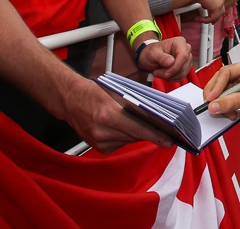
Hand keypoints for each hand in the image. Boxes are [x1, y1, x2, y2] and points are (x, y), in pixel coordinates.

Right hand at [58, 78, 174, 153]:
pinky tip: (128, 128)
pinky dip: (127, 136)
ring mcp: (99, 142)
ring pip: (129, 141)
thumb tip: (156, 115)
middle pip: (135, 136)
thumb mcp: (117, 92)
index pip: (138, 129)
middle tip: (167, 132)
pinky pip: (121, 144)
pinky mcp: (99, 148)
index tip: (169, 140)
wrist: (70, 100)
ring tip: (150, 127)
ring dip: (139, 135)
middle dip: (151, 134)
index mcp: (108, 115)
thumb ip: (136, 105)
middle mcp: (102, 131)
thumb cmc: (94, 92)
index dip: (156, 136)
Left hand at [137, 36, 191, 81]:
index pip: (183, 56)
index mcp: (179, 42)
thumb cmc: (151, 52)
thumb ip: (161, 57)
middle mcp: (185, 50)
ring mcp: (186, 59)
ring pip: (182, 73)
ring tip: (158, 72)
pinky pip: (181, 77)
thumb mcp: (153, 53)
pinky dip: (171, 78)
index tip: (166, 74)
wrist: (150, 57)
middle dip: (170, 73)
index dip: (175, 67)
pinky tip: (164, 74)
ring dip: (169, 76)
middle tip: (156, 72)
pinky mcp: (185, 67)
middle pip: (183, 66)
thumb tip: (171, 62)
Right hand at [197, 0, 225, 20]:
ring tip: (199, 19)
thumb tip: (202, 6)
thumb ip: (205, 2)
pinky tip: (197, 18)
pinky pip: (211, 19)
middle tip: (210, 22)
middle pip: (221, 12)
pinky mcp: (216, 8)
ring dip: (207, 20)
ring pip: (216, 17)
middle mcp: (221, 0)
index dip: (217, 13)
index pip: (220, 6)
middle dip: (216, 18)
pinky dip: (204, 20)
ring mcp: (220, 4)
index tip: (211, 17)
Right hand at [202, 58, 239, 127]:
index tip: (211, 98)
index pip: (226, 72)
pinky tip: (231, 114)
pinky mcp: (239, 99)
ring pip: (221, 94)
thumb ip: (232, 102)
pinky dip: (225, 110)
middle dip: (216, 96)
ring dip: (221, 104)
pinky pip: (225, 103)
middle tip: (212, 106)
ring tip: (227, 112)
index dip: (217, 85)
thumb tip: (215, 105)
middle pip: (220, 83)